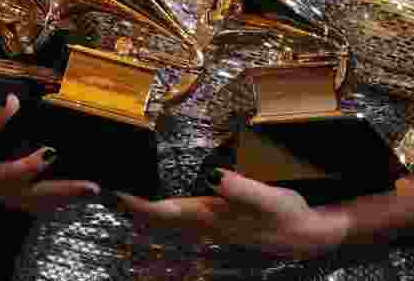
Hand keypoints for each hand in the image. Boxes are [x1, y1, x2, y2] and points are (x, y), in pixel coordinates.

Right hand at [0, 87, 99, 213]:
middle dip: (67, 191)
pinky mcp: (18, 201)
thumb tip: (14, 100)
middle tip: (93, 187)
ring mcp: (12, 200)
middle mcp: (4, 192)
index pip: (13, 173)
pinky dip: (63, 201)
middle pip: (39, 195)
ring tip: (95, 191)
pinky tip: (81, 197)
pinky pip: (43, 205)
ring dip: (70, 198)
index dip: (31, 165)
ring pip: (45, 204)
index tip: (51, 152)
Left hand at [110, 169, 348, 259]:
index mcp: (211, 218)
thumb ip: (241, 189)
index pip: (165, 213)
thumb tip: (213, 176)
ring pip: (167, 225)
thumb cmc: (287, 215)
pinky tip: (158, 213)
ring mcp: (211, 231)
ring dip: (144, 216)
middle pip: (159, 221)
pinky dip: (162, 218)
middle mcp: (205, 228)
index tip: (114, 194)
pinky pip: (180, 224)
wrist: (308, 237)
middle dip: (131, 211)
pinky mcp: (218, 227)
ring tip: (121, 203)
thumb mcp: (269, 199)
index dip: (137, 205)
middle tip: (105, 195)